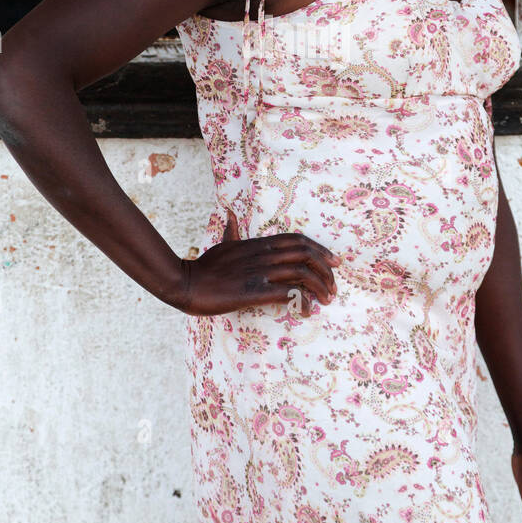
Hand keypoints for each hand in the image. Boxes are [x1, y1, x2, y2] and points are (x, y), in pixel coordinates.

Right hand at [174, 208, 340, 316]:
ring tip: (327, 299)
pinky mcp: (253, 291)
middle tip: (335, 284)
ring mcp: (259, 272)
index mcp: (259, 243)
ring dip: (320, 286)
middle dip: (326, 268)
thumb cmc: (206, 266)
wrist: (187, 283)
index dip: (320, 249)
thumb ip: (233, 230)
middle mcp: (263, 254)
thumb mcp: (223, 243)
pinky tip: (308, 308)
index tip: (334, 261)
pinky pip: (286, 292)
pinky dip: (302, 300)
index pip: (297, 239)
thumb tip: (231, 214)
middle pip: (305, 253)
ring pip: (301, 272)